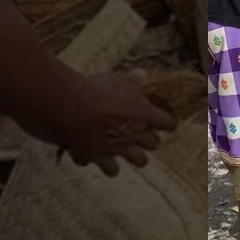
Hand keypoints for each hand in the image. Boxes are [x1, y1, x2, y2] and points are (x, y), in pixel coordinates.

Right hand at [57, 71, 177, 175]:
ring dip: (132, 158)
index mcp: (144, 115)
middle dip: (150, 141)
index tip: (168, 122)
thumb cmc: (98, 91)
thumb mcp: (119, 81)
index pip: (167, 122)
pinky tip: (92, 155)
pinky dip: (97, 161)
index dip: (168, 122)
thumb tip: (141, 75)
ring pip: (136, 162)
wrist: (71, 108)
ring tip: (126, 155)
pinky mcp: (96, 157)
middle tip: (145, 137)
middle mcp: (134, 136)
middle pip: (153, 144)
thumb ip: (133, 81)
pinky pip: (102, 165)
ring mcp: (116, 150)